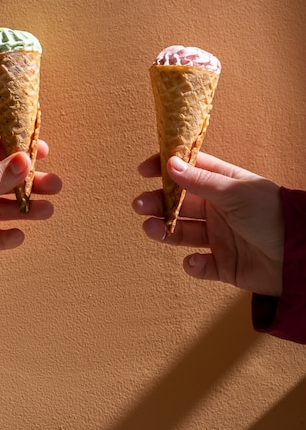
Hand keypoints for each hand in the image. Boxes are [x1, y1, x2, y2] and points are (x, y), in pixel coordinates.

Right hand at [133, 152, 283, 295]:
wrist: (299, 255)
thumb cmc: (271, 214)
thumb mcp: (233, 191)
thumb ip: (199, 181)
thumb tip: (170, 163)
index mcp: (221, 185)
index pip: (188, 171)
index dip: (166, 168)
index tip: (144, 170)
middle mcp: (217, 209)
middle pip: (179, 203)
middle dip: (158, 203)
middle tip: (140, 205)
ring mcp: (219, 237)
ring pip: (183, 233)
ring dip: (165, 231)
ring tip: (152, 229)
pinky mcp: (223, 264)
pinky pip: (201, 265)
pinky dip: (194, 265)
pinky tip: (195, 261)